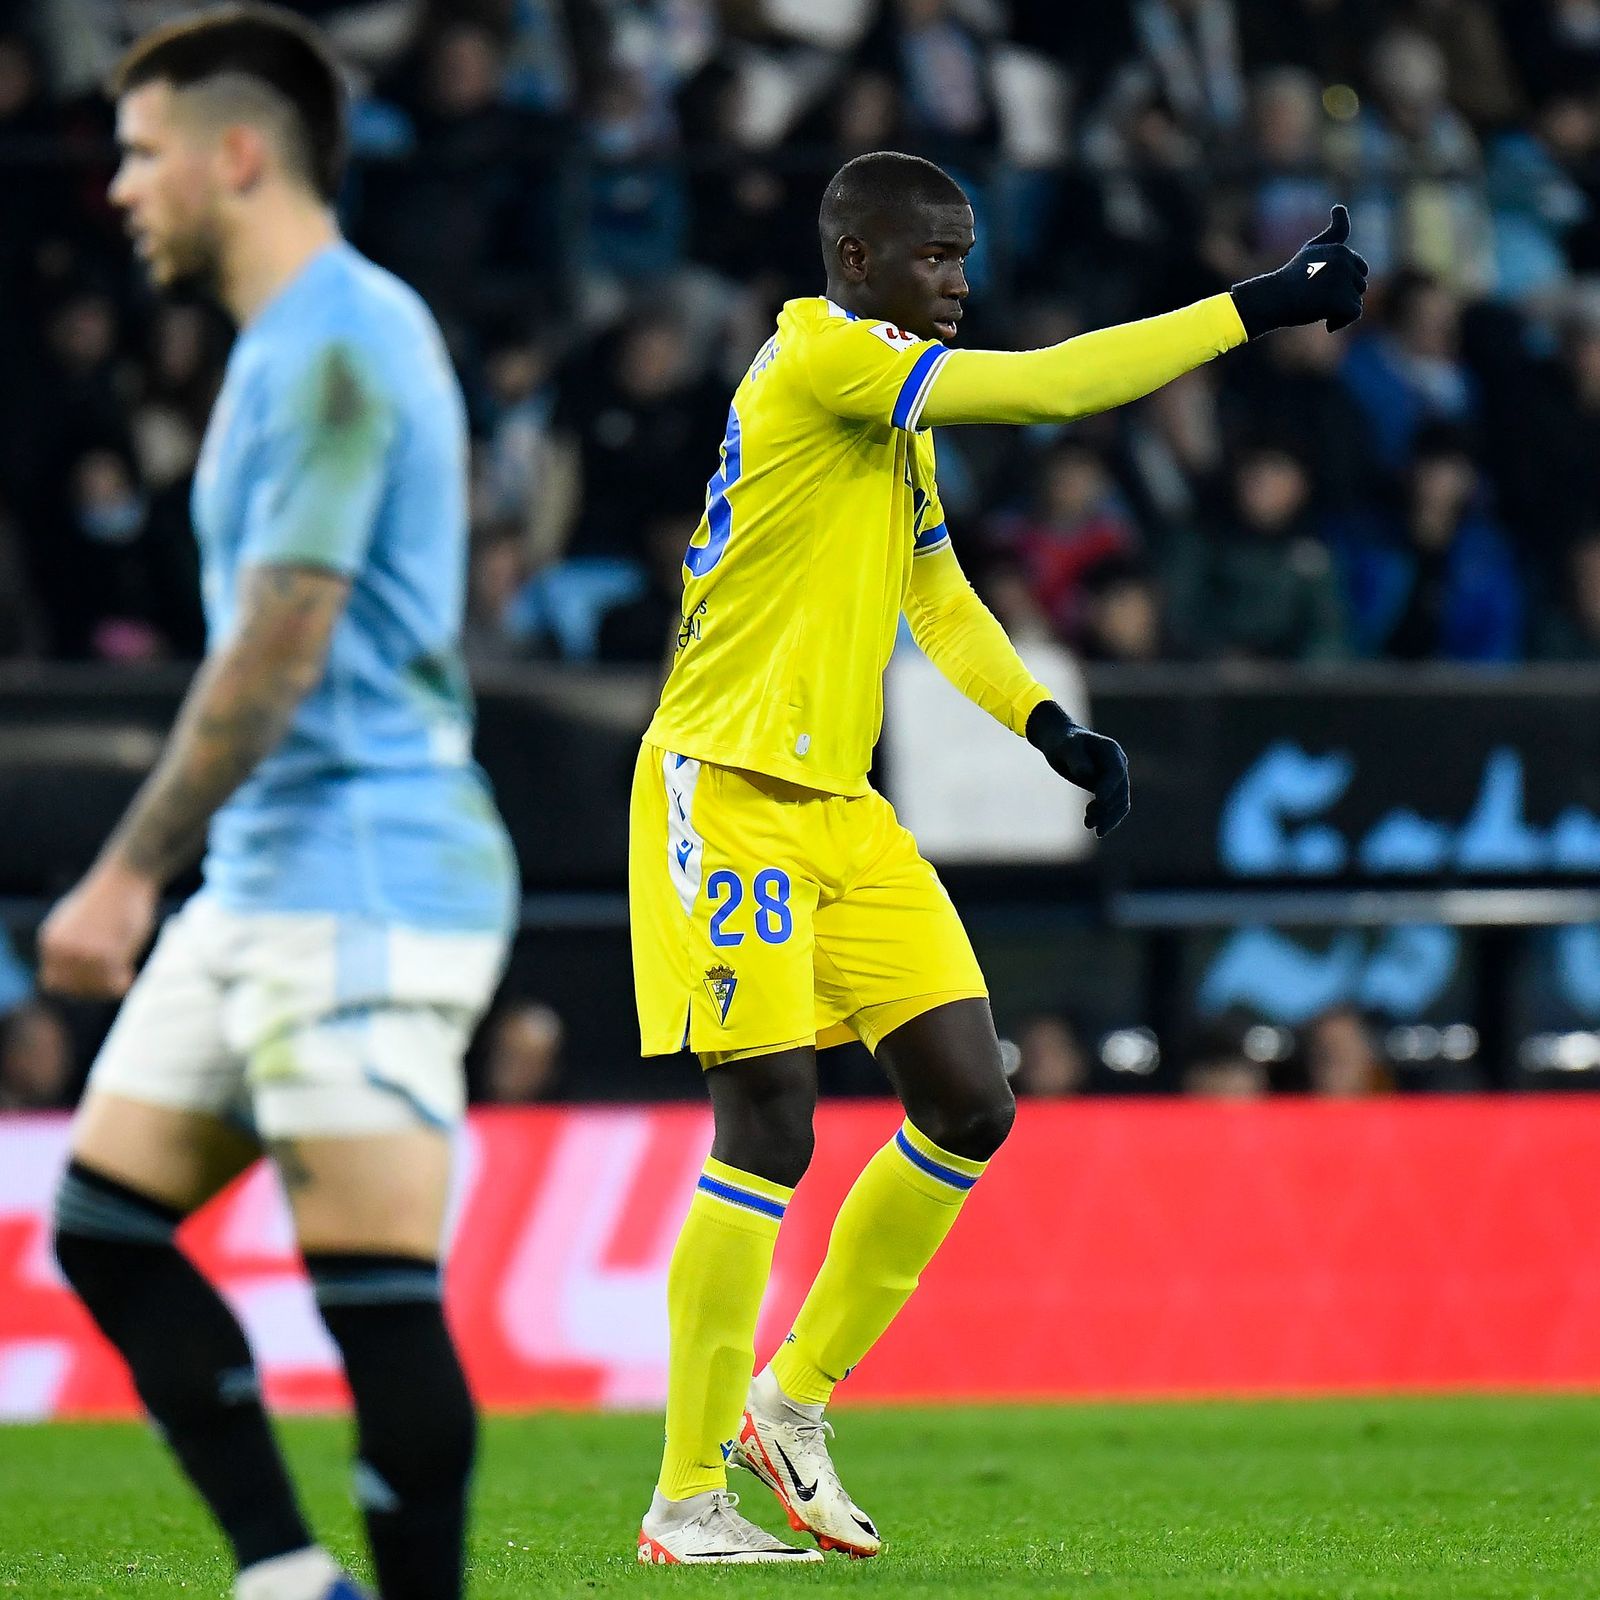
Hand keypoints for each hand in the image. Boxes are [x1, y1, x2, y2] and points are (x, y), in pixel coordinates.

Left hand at [38, 859, 158, 998]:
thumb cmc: (110, 898)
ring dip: (110, 985)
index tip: (96, 979)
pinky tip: (130, 974)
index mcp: (50, 941)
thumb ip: (70, 947)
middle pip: (74, 989)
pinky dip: (123, 983)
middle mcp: (60, 949)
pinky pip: (113, 983)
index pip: (53, 982)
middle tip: (114, 978)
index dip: (75, 985)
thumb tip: (71, 975)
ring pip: (94, 988)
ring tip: (124, 974)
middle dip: (95, 988)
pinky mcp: (105, 953)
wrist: (127, 875)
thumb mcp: (78, 922)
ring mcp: (81, 952)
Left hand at [1026, 701, 1130, 838]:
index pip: (1116, 772)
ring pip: (1120, 803)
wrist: (1061, 742)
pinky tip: (1091, 825)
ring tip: (1088, 824)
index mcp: (1110, 751)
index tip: (1099, 800)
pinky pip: (1113, 806)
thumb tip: (1086, 773)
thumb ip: (1076, 758)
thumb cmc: (1062, 742)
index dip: (1109, 787)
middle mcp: (1118, 764)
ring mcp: (1115, 777)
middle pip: (1121, 791)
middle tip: (1088, 821)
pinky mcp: (1109, 788)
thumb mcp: (1066, 747)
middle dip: (1107, 808)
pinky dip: (1106, 817)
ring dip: (1107, 817)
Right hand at [1230, 205, 1368, 337]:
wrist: (1273, 298)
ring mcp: (1341, 281)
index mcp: (1340, 250)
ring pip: (1356, 300)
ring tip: (1318, 308)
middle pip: (1360, 286)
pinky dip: (1342, 322)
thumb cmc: (1292, 276)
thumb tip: (1340, 207)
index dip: (1343, 282)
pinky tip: (1327, 323)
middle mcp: (1343, 262)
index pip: (1359, 270)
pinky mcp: (1339, 300)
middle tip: (1317, 299)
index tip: (1320, 286)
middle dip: (1343, 296)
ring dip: (1341, 309)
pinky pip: (1354, 314)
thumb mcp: (1314, 249)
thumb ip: (1334, 232)